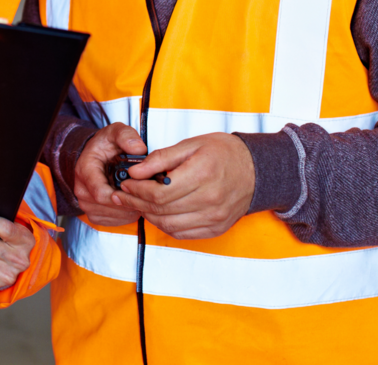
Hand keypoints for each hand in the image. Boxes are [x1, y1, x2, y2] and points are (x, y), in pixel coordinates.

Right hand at [73, 122, 146, 226]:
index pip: (100, 193)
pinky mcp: (94, 215)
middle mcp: (82, 190)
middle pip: (110, 206)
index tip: (136, 188)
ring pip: (115, 215)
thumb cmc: (105, 146)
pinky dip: (128, 214)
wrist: (95, 157)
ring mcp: (87, 205)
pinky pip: (116, 221)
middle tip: (146, 190)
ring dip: (131, 208)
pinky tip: (132, 201)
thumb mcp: (115, 133)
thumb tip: (139, 148)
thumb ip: (127, 136)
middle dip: (131, 199)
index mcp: (85, 170)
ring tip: (140, 193)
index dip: (121, 195)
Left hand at [114, 132, 254, 239]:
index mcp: (202, 174)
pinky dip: (164, 225)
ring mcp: (214, 217)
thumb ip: (161, 158)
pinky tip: (156, 213)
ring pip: (169, 224)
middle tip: (122, 195)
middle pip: (161, 209)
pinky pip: (182, 233)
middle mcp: (209, 199)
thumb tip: (135, 170)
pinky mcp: (216, 228)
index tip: (125, 183)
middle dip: (136, 203)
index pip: (159, 192)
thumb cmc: (223, 152)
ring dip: (147, 215)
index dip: (136, 190)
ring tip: (136, 204)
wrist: (255, 170)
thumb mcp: (191, 145)